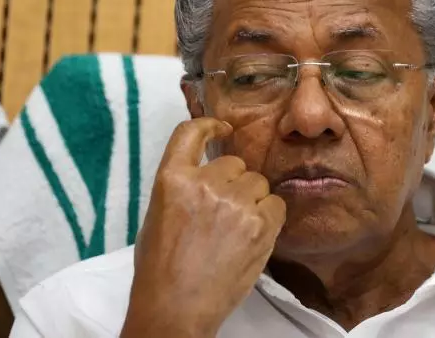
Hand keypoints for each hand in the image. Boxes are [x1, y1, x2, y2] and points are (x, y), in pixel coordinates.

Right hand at [121, 118, 286, 337]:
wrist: (175, 308)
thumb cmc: (160, 269)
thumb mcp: (157, 215)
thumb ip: (183, 188)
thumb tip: (210, 176)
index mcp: (172, 179)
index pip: (190, 133)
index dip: (210, 126)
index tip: (223, 128)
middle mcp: (203, 183)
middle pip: (234, 164)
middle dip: (233, 184)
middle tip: (223, 216)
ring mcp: (234, 202)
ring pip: (258, 183)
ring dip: (252, 201)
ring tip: (236, 232)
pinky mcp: (260, 224)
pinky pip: (277, 204)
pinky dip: (270, 217)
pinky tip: (254, 236)